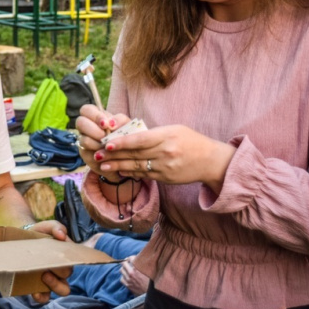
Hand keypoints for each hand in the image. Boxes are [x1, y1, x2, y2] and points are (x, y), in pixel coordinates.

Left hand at [27, 220, 71, 301]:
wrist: (20, 239)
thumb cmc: (38, 233)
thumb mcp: (46, 226)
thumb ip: (55, 227)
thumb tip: (62, 235)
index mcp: (66, 255)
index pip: (75, 260)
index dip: (70, 260)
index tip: (60, 255)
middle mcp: (61, 269)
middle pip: (68, 274)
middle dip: (59, 269)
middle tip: (47, 263)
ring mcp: (51, 279)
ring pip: (63, 290)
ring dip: (55, 285)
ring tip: (44, 275)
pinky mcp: (39, 287)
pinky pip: (45, 298)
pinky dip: (41, 297)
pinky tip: (35, 291)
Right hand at [75, 104, 130, 180]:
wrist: (127, 155)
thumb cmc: (125, 135)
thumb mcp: (126, 125)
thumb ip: (120, 120)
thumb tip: (111, 123)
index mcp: (94, 116)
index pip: (86, 109)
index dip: (94, 116)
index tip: (105, 124)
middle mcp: (86, 127)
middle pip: (80, 122)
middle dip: (94, 130)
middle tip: (105, 137)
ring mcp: (83, 140)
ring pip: (84, 140)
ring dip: (97, 144)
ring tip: (109, 148)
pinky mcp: (85, 154)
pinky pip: (87, 154)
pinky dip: (99, 155)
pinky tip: (107, 156)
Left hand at [100, 124, 234, 192]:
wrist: (211, 161)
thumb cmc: (191, 141)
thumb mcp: (174, 130)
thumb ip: (153, 133)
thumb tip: (130, 135)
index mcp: (166, 136)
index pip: (140, 140)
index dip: (122, 142)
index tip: (107, 143)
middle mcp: (165, 153)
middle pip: (135, 154)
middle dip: (114, 155)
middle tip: (97, 154)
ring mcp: (165, 168)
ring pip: (137, 167)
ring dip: (118, 166)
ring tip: (103, 165)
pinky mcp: (166, 178)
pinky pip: (145, 175)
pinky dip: (131, 173)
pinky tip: (120, 170)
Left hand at [120, 256, 148, 295]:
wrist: (151, 293)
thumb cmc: (152, 281)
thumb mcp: (150, 270)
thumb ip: (144, 263)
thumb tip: (139, 259)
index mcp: (138, 267)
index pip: (130, 258)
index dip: (131, 258)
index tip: (131, 259)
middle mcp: (132, 273)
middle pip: (124, 263)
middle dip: (126, 262)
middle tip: (128, 263)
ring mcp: (129, 279)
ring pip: (121, 270)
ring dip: (124, 269)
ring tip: (127, 270)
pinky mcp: (128, 285)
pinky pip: (121, 279)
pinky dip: (123, 277)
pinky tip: (127, 277)